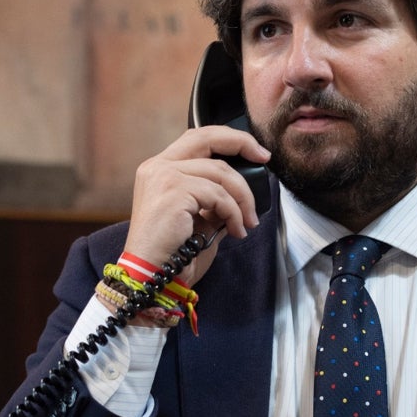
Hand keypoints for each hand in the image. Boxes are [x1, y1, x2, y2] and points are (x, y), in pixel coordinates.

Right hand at [121, 125, 271, 286]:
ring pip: (220, 172)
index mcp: (159, 170)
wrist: (152, 278)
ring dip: (242, 198)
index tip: (256, 152)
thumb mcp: (198, 218)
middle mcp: (156, 167)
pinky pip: (218, 195)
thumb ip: (215, 199)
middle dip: (241, 143)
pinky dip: (234, 213)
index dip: (229, 140)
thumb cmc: (172, 254)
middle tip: (264, 158)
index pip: (197, 139)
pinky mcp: (172, 191)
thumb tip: (243, 193)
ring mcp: (162, 176)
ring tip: (248, 222)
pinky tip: (235, 231)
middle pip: (206, 137)